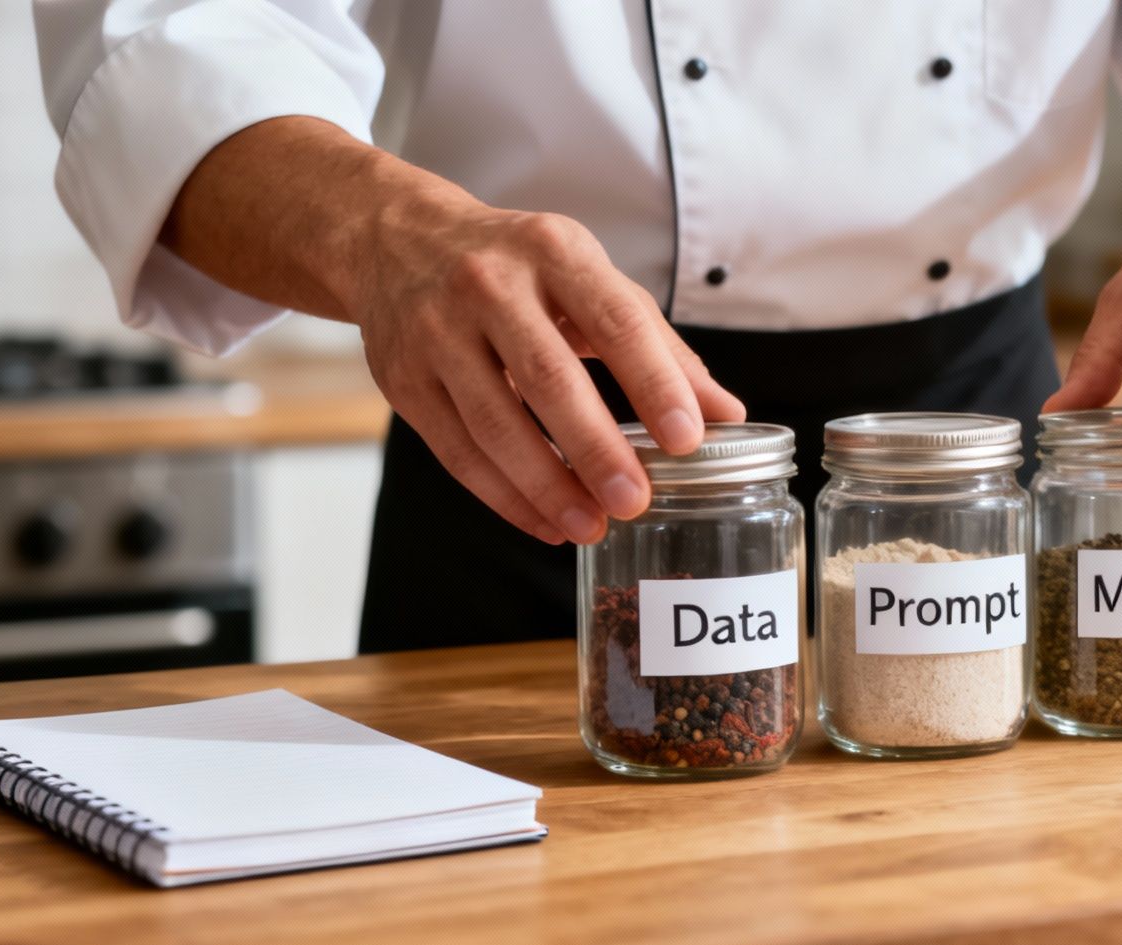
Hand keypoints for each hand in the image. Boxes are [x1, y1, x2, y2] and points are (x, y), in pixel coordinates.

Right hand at [160, 117, 742, 545]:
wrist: (395, 240)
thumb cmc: (516, 266)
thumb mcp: (589, 279)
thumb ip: (658, 346)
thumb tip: (726, 414)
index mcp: (553, 251)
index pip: (614, 321)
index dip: (653, 382)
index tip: (688, 439)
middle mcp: (488, 285)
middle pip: (548, 379)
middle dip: (595, 449)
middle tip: (637, 502)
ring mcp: (436, 333)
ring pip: (494, 426)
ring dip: (547, 487)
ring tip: (592, 526)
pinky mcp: (402, 380)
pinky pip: (457, 452)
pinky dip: (505, 497)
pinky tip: (546, 523)